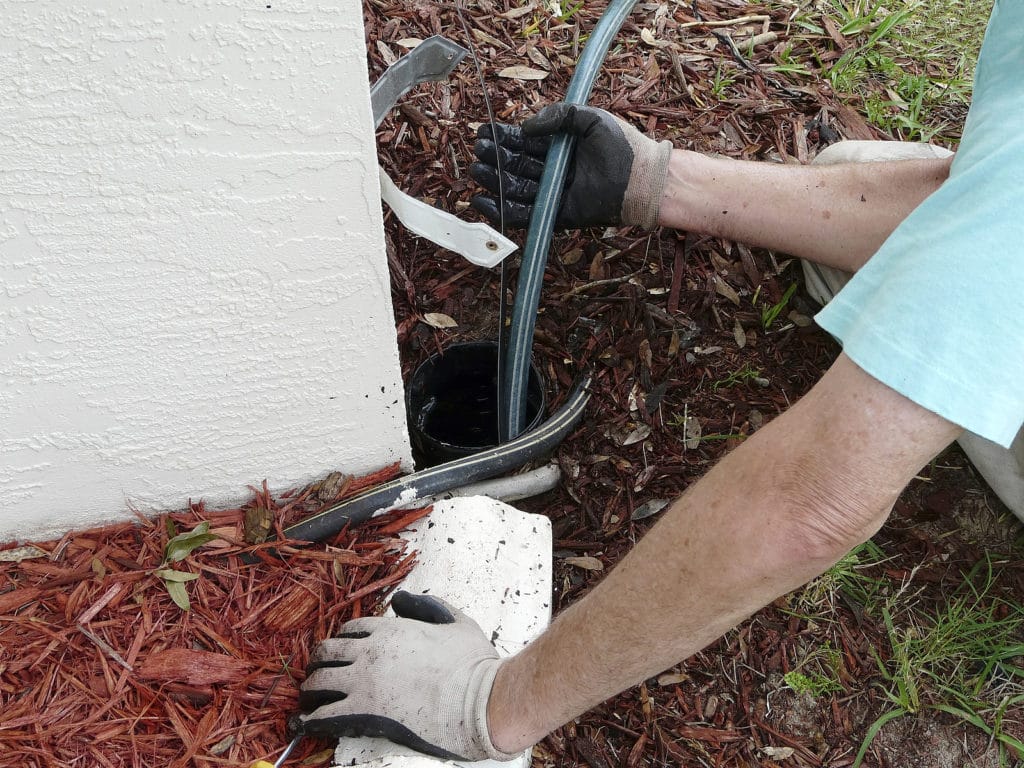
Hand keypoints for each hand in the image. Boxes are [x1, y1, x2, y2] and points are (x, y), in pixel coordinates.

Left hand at [294, 591, 518, 761]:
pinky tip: (306, 724)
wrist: (478, 700)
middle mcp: (370, 651)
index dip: (342, 640)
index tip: (340, 651)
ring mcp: (363, 682)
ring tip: (307, 699)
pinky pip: (324, 715)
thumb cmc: (472, 663)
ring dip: (310, 689)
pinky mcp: (363, 713)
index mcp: (390, 629)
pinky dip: (311, 719)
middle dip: (320, 662)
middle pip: (328, 652)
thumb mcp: (454, 621)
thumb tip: (402, 600)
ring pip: (319, 682)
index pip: (351, 629)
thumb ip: (427, 605)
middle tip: (317, 672)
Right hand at [470, 102, 672, 229]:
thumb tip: (525, 126)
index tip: (483, 132)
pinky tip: (484, 202)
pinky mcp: (557, 214)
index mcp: (559, 148)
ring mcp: (554, 193)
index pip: (524, 142)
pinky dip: (504, 211)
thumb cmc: (622, 146)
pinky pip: (525, 214)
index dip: (503, 138)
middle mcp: (553, 170)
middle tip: (478, 151)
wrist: (641, 177)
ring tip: (476, 171)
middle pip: (516, 164)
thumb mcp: (589, 118)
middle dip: (495, 158)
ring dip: (495, 181)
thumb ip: (558, 116)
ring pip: (516, 188)